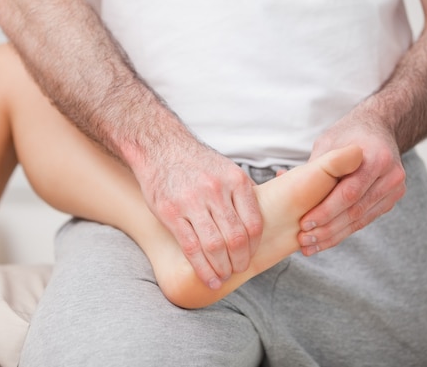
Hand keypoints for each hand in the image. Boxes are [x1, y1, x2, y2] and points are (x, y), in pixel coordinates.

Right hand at [137, 143, 262, 289]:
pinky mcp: (171, 212)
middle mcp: (216, 190)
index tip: (251, 256)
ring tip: (224, 276)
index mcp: (235, 180)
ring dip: (222, 268)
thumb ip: (243, 193)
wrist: (160, 147)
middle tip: (239, 270)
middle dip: (240, 261)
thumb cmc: (196, 163)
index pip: (254, 223)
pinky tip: (209, 278)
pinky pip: (191, 247)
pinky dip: (202, 268)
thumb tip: (267, 215)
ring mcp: (191, 202)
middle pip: (236, 238)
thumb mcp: (227, 169)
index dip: (255, 247)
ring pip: (215, 246)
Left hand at [297, 112, 405, 254]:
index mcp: (376, 157)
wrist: (378, 130)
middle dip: (327, 228)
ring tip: (309, 246)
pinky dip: (343, 231)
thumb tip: (281, 177)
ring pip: (360, 219)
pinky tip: (324, 241)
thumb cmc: (347, 134)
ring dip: (333, 236)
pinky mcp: (391, 199)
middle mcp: (390, 175)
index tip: (304, 223)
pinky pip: (364, 219)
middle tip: (304, 240)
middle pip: (355, 210)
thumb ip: (314, 165)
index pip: (349, 192)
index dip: (326, 211)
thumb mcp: (329, 142)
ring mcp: (394, 189)